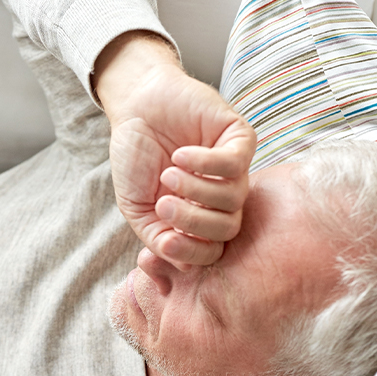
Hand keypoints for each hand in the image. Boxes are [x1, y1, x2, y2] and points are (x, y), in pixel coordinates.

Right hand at [95, 32, 255, 267]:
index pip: (212, 250)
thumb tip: (183, 266)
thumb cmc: (136, 157)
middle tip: (163, 204)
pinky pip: (235, 164)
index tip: (166, 242)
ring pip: (233, 198)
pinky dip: (204, 163)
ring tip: (168, 174)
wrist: (136, 108)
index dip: (192, 252)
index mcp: (199, 217)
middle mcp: (221, 197)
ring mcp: (234, 170)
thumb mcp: (136, 207)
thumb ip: (155, 237)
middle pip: (227, 229)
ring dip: (195, 189)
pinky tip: (181, 155)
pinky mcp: (241, 140)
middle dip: (192, 222)